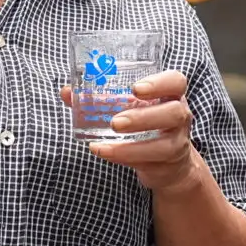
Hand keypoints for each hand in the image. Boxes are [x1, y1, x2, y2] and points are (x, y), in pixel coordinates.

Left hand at [61, 69, 202, 192]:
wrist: (169, 162)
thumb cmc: (146, 124)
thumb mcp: (129, 107)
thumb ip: (101, 99)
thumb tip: (67, 92)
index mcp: (170, 95)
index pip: (176, 82)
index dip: (159, 83)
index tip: (135, 88)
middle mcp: (179, 117)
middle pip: (174, 113)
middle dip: (144, 117)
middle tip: (115, 121)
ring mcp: (176, 142)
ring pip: (164, 144)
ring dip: (132, 145)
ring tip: (106, 142)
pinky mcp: (165, 163)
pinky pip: (147, 161)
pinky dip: (122, 156)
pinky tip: (101, 150)